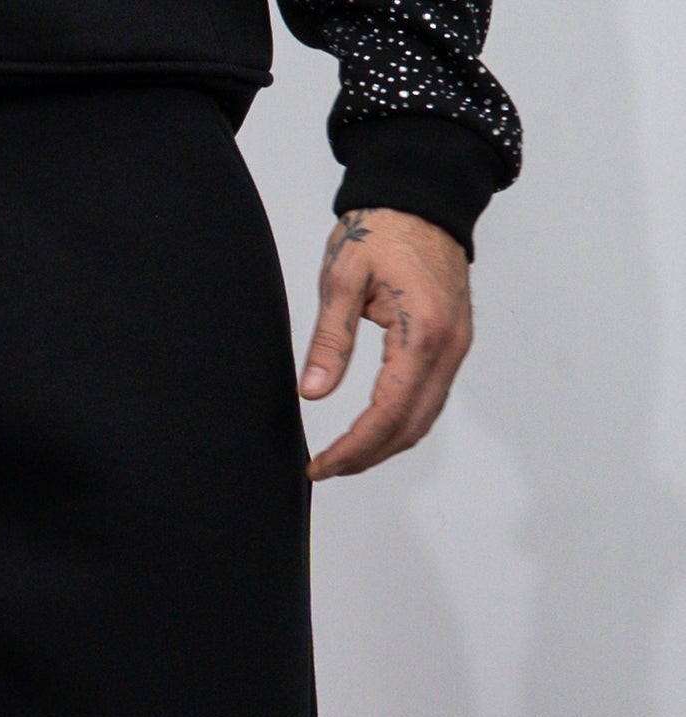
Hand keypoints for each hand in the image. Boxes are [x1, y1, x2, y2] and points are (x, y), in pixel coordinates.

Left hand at [300, 209, 473, 480]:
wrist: (424, 194)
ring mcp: (456, 347)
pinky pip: (430, 398)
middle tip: (324, 468)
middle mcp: (449, 347)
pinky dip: (401, 423)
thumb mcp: (343, 278)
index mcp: (423, 333)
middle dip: (366, 456)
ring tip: (342, 457)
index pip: (387, 413)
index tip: (319, 466)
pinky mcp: (454, 343)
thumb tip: (313, 393)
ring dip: (385, 445)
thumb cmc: (384, 226)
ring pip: (423, 418)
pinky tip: (372, 429)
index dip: (352, 449)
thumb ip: (329, 339)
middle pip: (410, 427)